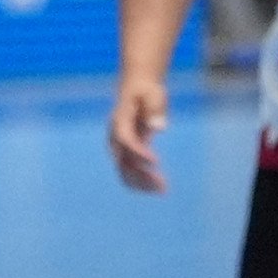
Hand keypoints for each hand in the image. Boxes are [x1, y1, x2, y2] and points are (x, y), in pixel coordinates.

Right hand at [108, 71, 171, 194]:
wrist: (137, 88)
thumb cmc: (146, 90)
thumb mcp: (153, 94)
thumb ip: (155, 108)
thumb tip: (159, 127)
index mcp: (119, 121)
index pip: (125, 140)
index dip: (138, 152)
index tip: (156, 161)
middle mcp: (115, 137)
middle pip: (122, 161)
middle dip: (140, 175)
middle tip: (162, 184)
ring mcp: (119, 146)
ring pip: (125, 171)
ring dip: (142, 183)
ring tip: (162, 189)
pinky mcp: (126, 151)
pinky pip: (129, 171)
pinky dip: (141, 181)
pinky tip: (158, 188)